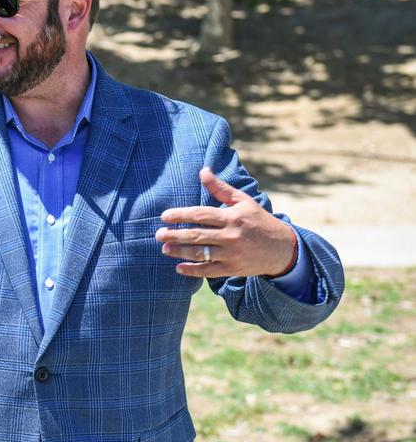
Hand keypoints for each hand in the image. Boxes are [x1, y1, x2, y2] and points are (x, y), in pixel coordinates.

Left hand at [155, 167, 297, 277]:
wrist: (282, 248)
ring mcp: (232, 253)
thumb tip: (203, 170)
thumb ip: (220, 188)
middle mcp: (231, 235)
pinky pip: (209, 271)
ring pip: (200, 253)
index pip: (201, 215)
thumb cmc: (258, 221)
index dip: (181, 215)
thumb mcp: (243, 201)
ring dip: (180, 252)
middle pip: (197, 235)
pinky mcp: (233, 268)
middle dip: (175, 235)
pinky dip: (193, 271)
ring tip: (164, 249)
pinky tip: (178, 268)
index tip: (164, 217)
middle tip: (158, 234)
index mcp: (232, 217)